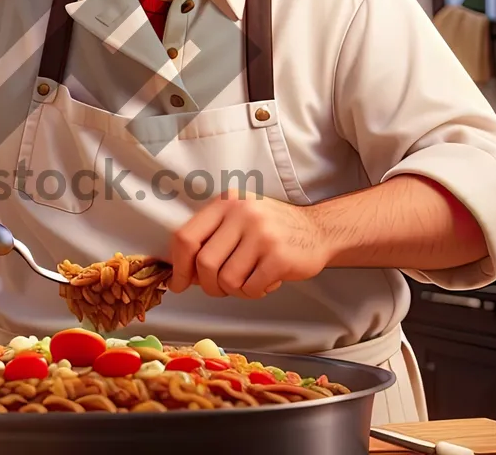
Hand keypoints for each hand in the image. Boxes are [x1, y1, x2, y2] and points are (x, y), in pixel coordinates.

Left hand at [167, 192, 330, 298]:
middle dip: (208, 285)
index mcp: (225, 202)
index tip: (179, 283)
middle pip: (204, 263)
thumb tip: (182, 273)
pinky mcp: (278, 256)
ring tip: (248, 280)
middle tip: (219, 288)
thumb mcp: (238, 218)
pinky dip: (253, 293)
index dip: (178, 266)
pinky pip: (250, 288)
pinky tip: (264, 282)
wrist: (318, 229)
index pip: (185, 236)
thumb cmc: (271, 230)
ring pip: (226, 279)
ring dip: (234, 290)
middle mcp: (242, 213)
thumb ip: (210, 238)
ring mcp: (261, 234)